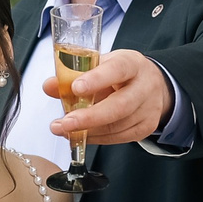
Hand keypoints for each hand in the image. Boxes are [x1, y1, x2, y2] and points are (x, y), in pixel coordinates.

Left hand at [45, 48, 175, 146]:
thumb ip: (74, 74)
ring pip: (117, 126)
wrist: (152, 86)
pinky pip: (119, 137)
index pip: (117, 69)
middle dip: (89, 117)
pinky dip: (97, 138)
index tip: (76, 88)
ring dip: (88, 131)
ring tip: (64, 130)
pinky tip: (81, 135)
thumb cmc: (121, 73)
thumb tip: (49, 86)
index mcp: (132, 63)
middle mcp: (145, 86)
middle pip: (120, 106)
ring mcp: (148, 109)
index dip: (97, 79)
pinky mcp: (146, 127)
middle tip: (65, 123)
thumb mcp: (100, 65)